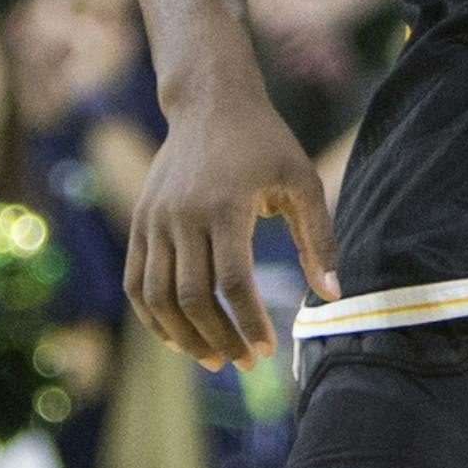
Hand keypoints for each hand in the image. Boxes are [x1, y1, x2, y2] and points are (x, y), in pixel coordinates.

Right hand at [125, 84, 338, 369]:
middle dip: (218, 339)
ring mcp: (154, 220)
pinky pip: (136, 282)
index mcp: (224, 205)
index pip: (232, 282)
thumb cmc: (265, 144)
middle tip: (244, 364)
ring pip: (158, 296)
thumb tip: (332, 296)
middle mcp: (182, 215)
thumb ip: (319, 239)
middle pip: (192, 297)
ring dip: (183, 337)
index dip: (249, 322)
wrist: (210, 103)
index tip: (268, 350)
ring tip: (214, 360)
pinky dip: (152, 316)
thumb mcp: (303, 181)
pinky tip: (177, 338)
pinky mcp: (140, 222)